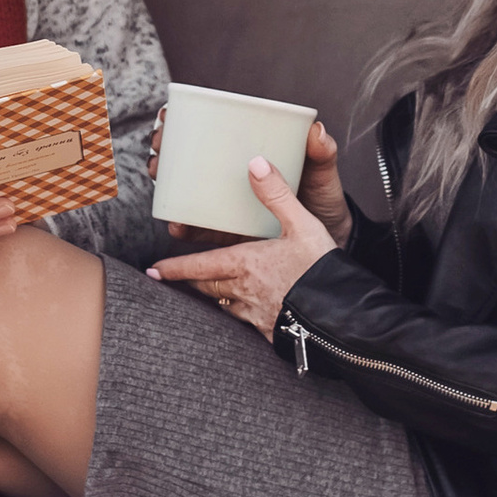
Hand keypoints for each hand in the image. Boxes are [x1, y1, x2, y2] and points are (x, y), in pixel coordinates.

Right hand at [146, 108, 349, 249]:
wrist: (332, 247)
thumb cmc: (324, 204)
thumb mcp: (324, 176)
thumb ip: (322, 154)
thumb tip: (315, 130)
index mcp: (252, 158)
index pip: (213, 132)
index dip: (184, 121)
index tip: (169, 116)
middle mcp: (235, 180)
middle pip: (190, 159)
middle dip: (165, 150)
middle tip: (161, 149)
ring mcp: (228, 207)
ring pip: (186, 193)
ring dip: (165, 184)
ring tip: (160, 177)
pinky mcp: (229, 236)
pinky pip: (200, 230)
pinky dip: (183, 227)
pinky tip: (177, 224)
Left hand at [147, 155, 332, 338]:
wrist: (341, 317)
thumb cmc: (320, 270)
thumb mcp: (301, 225)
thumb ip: (277, 195)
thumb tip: (256, 164)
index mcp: (244, 264)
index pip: (199, 266)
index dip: (175, 267)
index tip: (154, 270)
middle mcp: (243, 292)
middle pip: (208, 287)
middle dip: (192, 282)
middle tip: (177, 279)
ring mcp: (257, 316)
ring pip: (225, 307)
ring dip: (215, 299)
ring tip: (210, 295)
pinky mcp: (273, 332)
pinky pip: (249, 324)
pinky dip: (243, 316)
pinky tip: (251, 314)